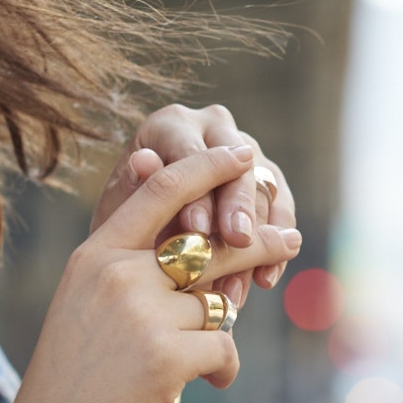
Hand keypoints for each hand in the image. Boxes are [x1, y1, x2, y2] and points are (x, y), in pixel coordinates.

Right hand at [8, 147, 301, 402]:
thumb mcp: (86, 310)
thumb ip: (128, 271)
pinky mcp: (166, 355)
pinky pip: (223, 346)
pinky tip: (203, 384)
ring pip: (216, 304)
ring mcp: (141, 312)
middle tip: (290, 237)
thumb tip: (193, 244)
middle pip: (206, 243)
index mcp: (93, 256)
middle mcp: (116, 274)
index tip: (240, 153)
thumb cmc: (71, 382)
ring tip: (205, 358)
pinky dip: (222, 367)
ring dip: (219, 331)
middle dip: (255, 241)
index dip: (206, 167)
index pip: (160, 190)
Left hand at [90, 104, 299, 304]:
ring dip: (258, 237)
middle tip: (237, 242)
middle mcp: (215, 128)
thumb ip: (134, 187)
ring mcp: (248, 152)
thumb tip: (143, 160)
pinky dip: (275, 250)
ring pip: (264, 190)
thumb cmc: (124, 218)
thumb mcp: (121, 207)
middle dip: (237, 206)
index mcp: (172, 123)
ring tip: (239, 278)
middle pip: (237, 164)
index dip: (195, 190)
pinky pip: (281, 213)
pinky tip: (264, 279)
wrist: (144, 239)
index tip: (195, 229)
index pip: (190, 153)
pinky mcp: (270, 182)